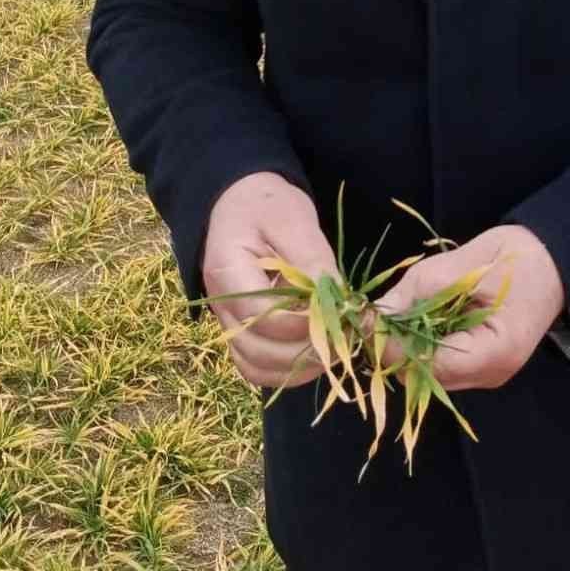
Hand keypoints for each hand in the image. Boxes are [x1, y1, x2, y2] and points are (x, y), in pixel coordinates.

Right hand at [201, 172, 339, 391]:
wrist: (242, 200)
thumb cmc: (266, 204)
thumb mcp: (293, 220)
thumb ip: (312, 260)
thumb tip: (337, 300)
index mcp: (226, 270)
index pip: (261, 315)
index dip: (303, 323)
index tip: (341, 314)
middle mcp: (220, 304)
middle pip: (258, 351)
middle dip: (306, 351)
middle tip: (349, 335)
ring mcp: (228, 321)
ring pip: (256, 367)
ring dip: (299, 367)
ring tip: (338, 347)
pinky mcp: (242, 329)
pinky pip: (258, 366)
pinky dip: (287, 370)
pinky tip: (319, 353)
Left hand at [373, 224, 565, 391]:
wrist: (555, 260)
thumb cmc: (516, 257)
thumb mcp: (461, 265)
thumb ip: (416, 293)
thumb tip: (371, 316)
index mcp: (492, 353)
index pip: (424, 364)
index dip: (389, 343)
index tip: (361, 318)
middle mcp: (490, 375)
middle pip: (423, 376)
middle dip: (394, 346)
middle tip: (370, 315)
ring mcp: (487, 375)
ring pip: (428, 374)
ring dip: (406, 346)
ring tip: (392, 314)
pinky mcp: (482, 366)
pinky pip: (441, 364)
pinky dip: (423, 345)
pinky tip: (416, 320)